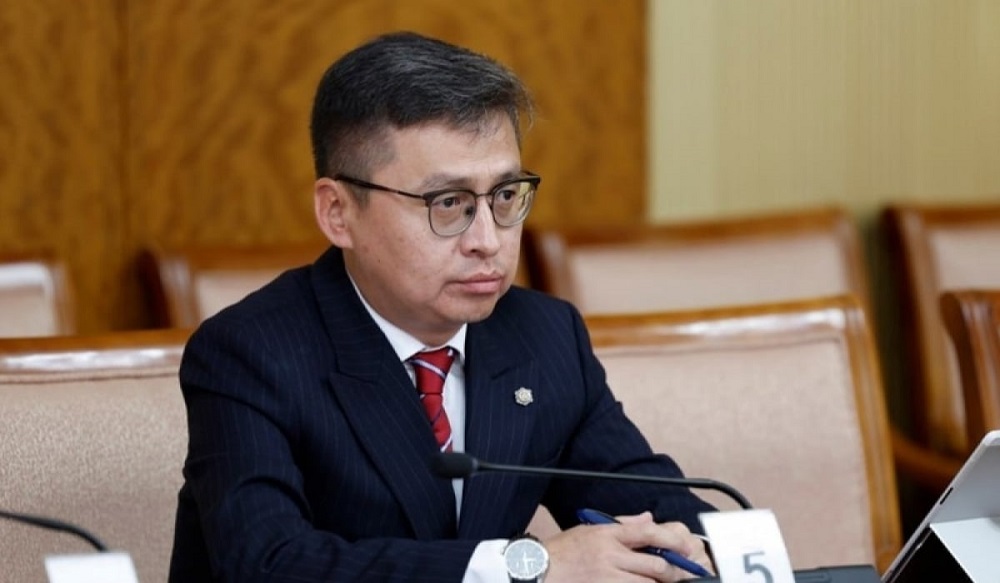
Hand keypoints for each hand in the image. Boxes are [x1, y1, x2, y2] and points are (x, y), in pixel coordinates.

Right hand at [542, 512, 713, 581]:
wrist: (534, 572)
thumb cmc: (560, 552)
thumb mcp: (588, 530)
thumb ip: (621, 524)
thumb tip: (647, 518)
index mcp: (606, 534)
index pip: (646, 532)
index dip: (670, 539)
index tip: (685, 546)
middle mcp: (609, 554)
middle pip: (654, 563)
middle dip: (673, 571)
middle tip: (683, 574)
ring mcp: (606, 576)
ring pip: (647, 582)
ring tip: (665, 582)